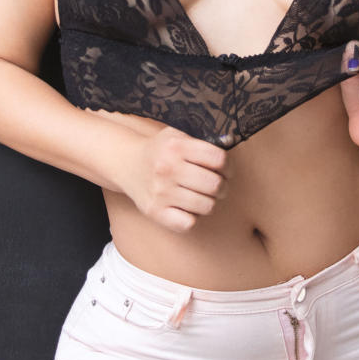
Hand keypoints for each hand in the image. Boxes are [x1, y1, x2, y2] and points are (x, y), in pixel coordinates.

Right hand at [96, 113, 228, 232]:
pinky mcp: (155, 211)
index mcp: (176, 147)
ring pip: (206, 206)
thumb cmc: (160, 151)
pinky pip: (188, 223)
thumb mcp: (178, 136)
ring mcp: (160, 192)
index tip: (224, 170)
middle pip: (215, 184)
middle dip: (222, 187)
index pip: (219, 159)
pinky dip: (193, 218)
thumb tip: (231, 142)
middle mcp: (168, 168)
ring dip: (209, 202)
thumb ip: (203, 142)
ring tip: (202, 196)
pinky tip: (188, 208)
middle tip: (217, 186)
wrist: (126, 163)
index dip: (228, 166)